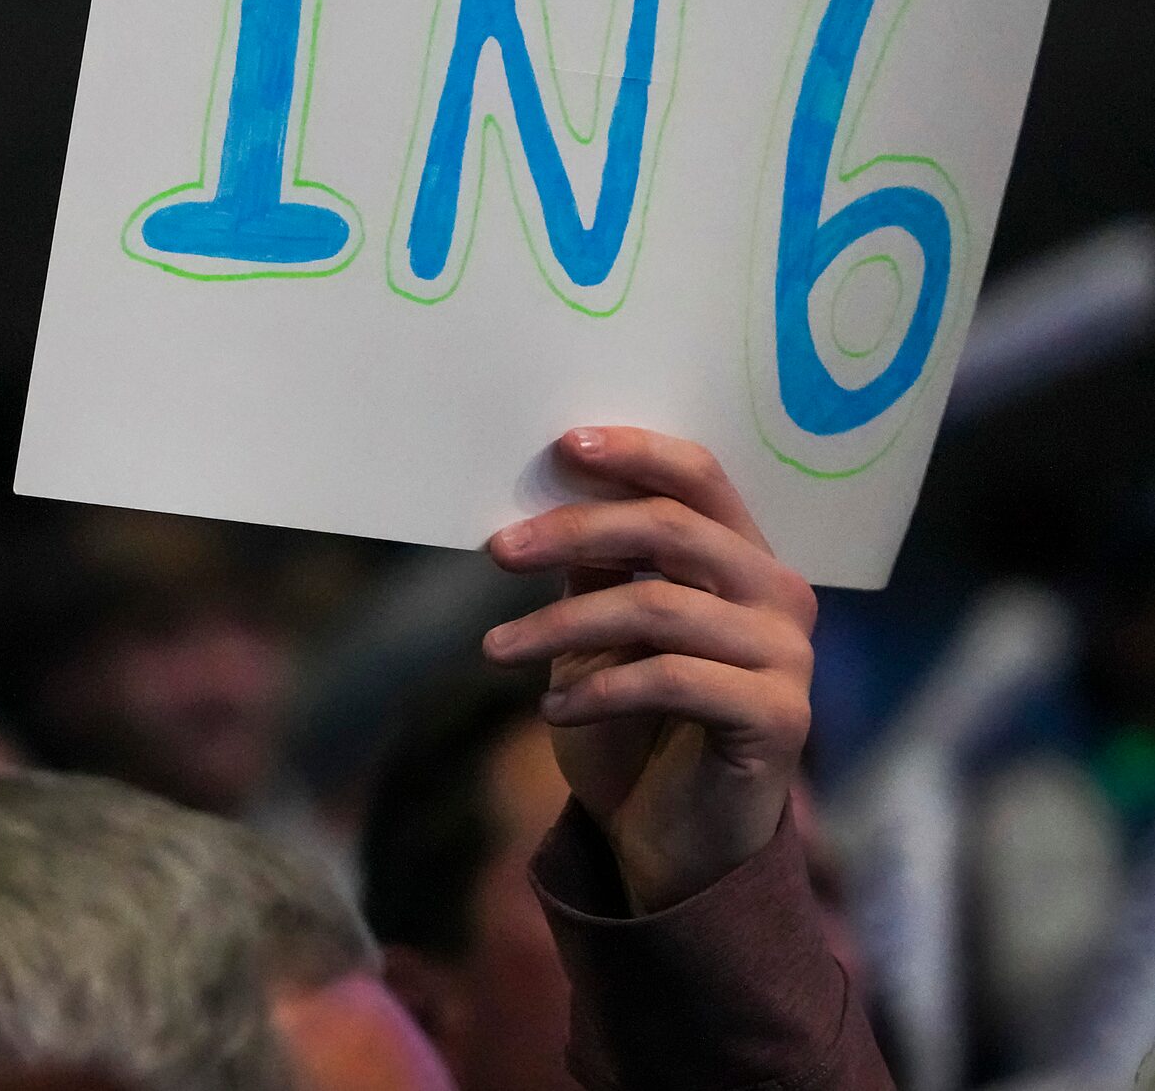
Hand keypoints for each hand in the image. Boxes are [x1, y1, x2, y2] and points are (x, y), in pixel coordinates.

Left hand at [482, 427, 816, 912]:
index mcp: (742, 558)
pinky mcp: (780, 717)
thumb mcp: (601, 629)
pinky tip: (552, 708)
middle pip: (672, 529)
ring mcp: (787, 656)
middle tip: (497, 550)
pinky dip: (599, 688)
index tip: (561, 446)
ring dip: (561, 625)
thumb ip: (596, 564)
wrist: (670, 836)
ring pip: (658, 607)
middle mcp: (778, 595)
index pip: (701, 478)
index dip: (635, 453)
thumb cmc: (634, 723)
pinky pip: (673, 679)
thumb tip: (547, 489)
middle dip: (574, 531)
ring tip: (495, 648)